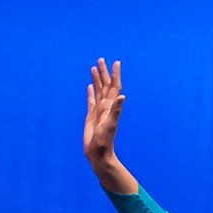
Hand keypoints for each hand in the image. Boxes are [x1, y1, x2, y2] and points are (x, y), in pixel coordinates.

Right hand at [85, 59, 124, 173]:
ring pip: (98, 91)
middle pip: (105, 86)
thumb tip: (122, 96)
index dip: (115, 75)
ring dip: (97, 79)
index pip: (114, 87)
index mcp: (110, 106)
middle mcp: (105, 106)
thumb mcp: (110, 124)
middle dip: (104, 72)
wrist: (98, 153)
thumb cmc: (105, 141)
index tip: (116, 62)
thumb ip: (116, 110)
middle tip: (101, 59)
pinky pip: (91, 101)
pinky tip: (90, 86)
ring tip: (94, 67)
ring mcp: (98, 111)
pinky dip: (91, 92)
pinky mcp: (91, 116)